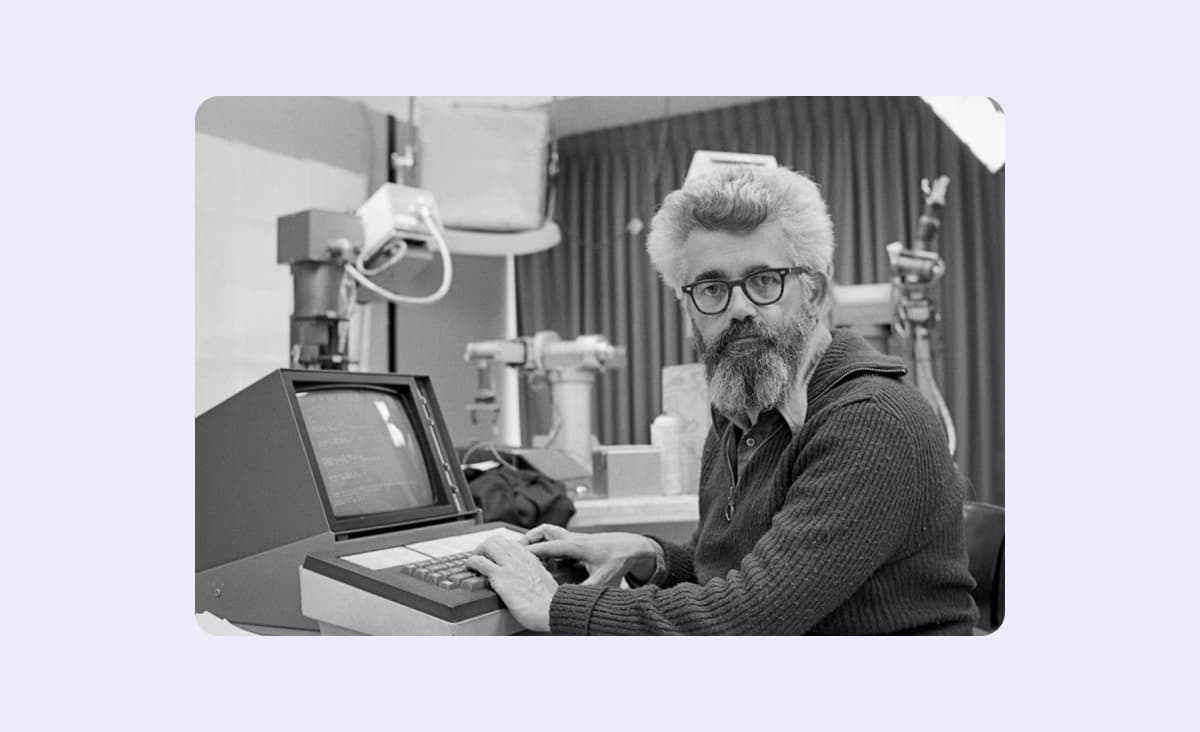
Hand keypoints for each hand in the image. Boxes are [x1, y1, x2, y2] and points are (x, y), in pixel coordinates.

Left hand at [465, 537, 556, 632]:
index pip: (510, 543)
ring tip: (472, 561)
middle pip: (497, 540)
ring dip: (477, 551)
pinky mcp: (499, 576)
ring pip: (487, 545)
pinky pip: (479, 562)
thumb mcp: (545, 579)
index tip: (493, 555)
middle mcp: (518, 557)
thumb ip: (536, 574)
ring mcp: (508, 565)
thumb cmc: (549, 601)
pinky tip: (470, 567)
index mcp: (530, 558)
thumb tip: (532, 577)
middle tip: (480, 556)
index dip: (498, 547)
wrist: (549, 608)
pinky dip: (471, 562)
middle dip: (485, 546)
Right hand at [520, 524, 657, 586]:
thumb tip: (571, 601)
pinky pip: (555, 539)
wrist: (632, 546)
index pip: (550, 547)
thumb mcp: (604, 580)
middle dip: (529, 538)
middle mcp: (573, 539)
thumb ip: (587, 591)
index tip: (517, 556)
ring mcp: (574, 538)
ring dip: (536, 539)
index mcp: (578, 546)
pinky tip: (543, 559)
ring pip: (549, 532)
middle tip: (515, 551)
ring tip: (525, 553)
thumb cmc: (619, 560)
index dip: (533, 551)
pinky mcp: (576, 541)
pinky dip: (546, 545)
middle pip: (545, 531)